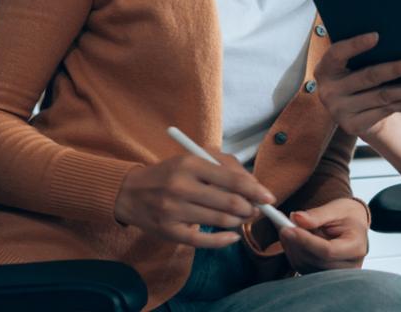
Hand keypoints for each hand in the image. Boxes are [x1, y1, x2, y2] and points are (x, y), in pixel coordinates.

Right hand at [113, 149, 276, 248]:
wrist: (130, 192)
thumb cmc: (170, 173)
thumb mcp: (193, 159)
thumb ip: (224, 166)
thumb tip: (255, 185)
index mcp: (190, 164)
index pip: (233, 179)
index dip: (256, 190)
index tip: (269, 197)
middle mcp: (181, 187)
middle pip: (230, 203)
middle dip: (250, 209)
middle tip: (256, 210)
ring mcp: (174, 211)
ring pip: (221, 222)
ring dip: (238, 222)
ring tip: (242, 219)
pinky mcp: (170, 232)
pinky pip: (205, 241)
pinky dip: (224, 240)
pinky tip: (231, 236)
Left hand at [278, 197, 369, 272]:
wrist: (353, 225)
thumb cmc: (346, 215)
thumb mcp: (336, 208)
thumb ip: (317, 215)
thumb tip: (296, 218)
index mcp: (356, 247)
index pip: (327, 250)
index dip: (305, 241)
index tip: (287, 228)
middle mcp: (349, 265)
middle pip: (315, 260)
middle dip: (295, 242)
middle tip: (281, 224)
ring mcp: (337, 275)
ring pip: (305, 265)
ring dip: (291, 247)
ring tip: (287, 227)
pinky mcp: (324, 276)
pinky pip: (302, 268)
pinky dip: (293, 252)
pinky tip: (291, 238)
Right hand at [312, 32, 400, 139]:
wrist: (350, 111)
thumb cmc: (354, 76)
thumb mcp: (350, 65)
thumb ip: (360, 54)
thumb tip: (394, 38)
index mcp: (324, 69)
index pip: (337, 54)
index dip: (355, 45)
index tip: (377, 36)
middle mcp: (328, 91)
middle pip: (367, 77)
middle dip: (395, 69)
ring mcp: (339, 111)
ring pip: (381, 96)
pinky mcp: (353, 126)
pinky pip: (385, 111)